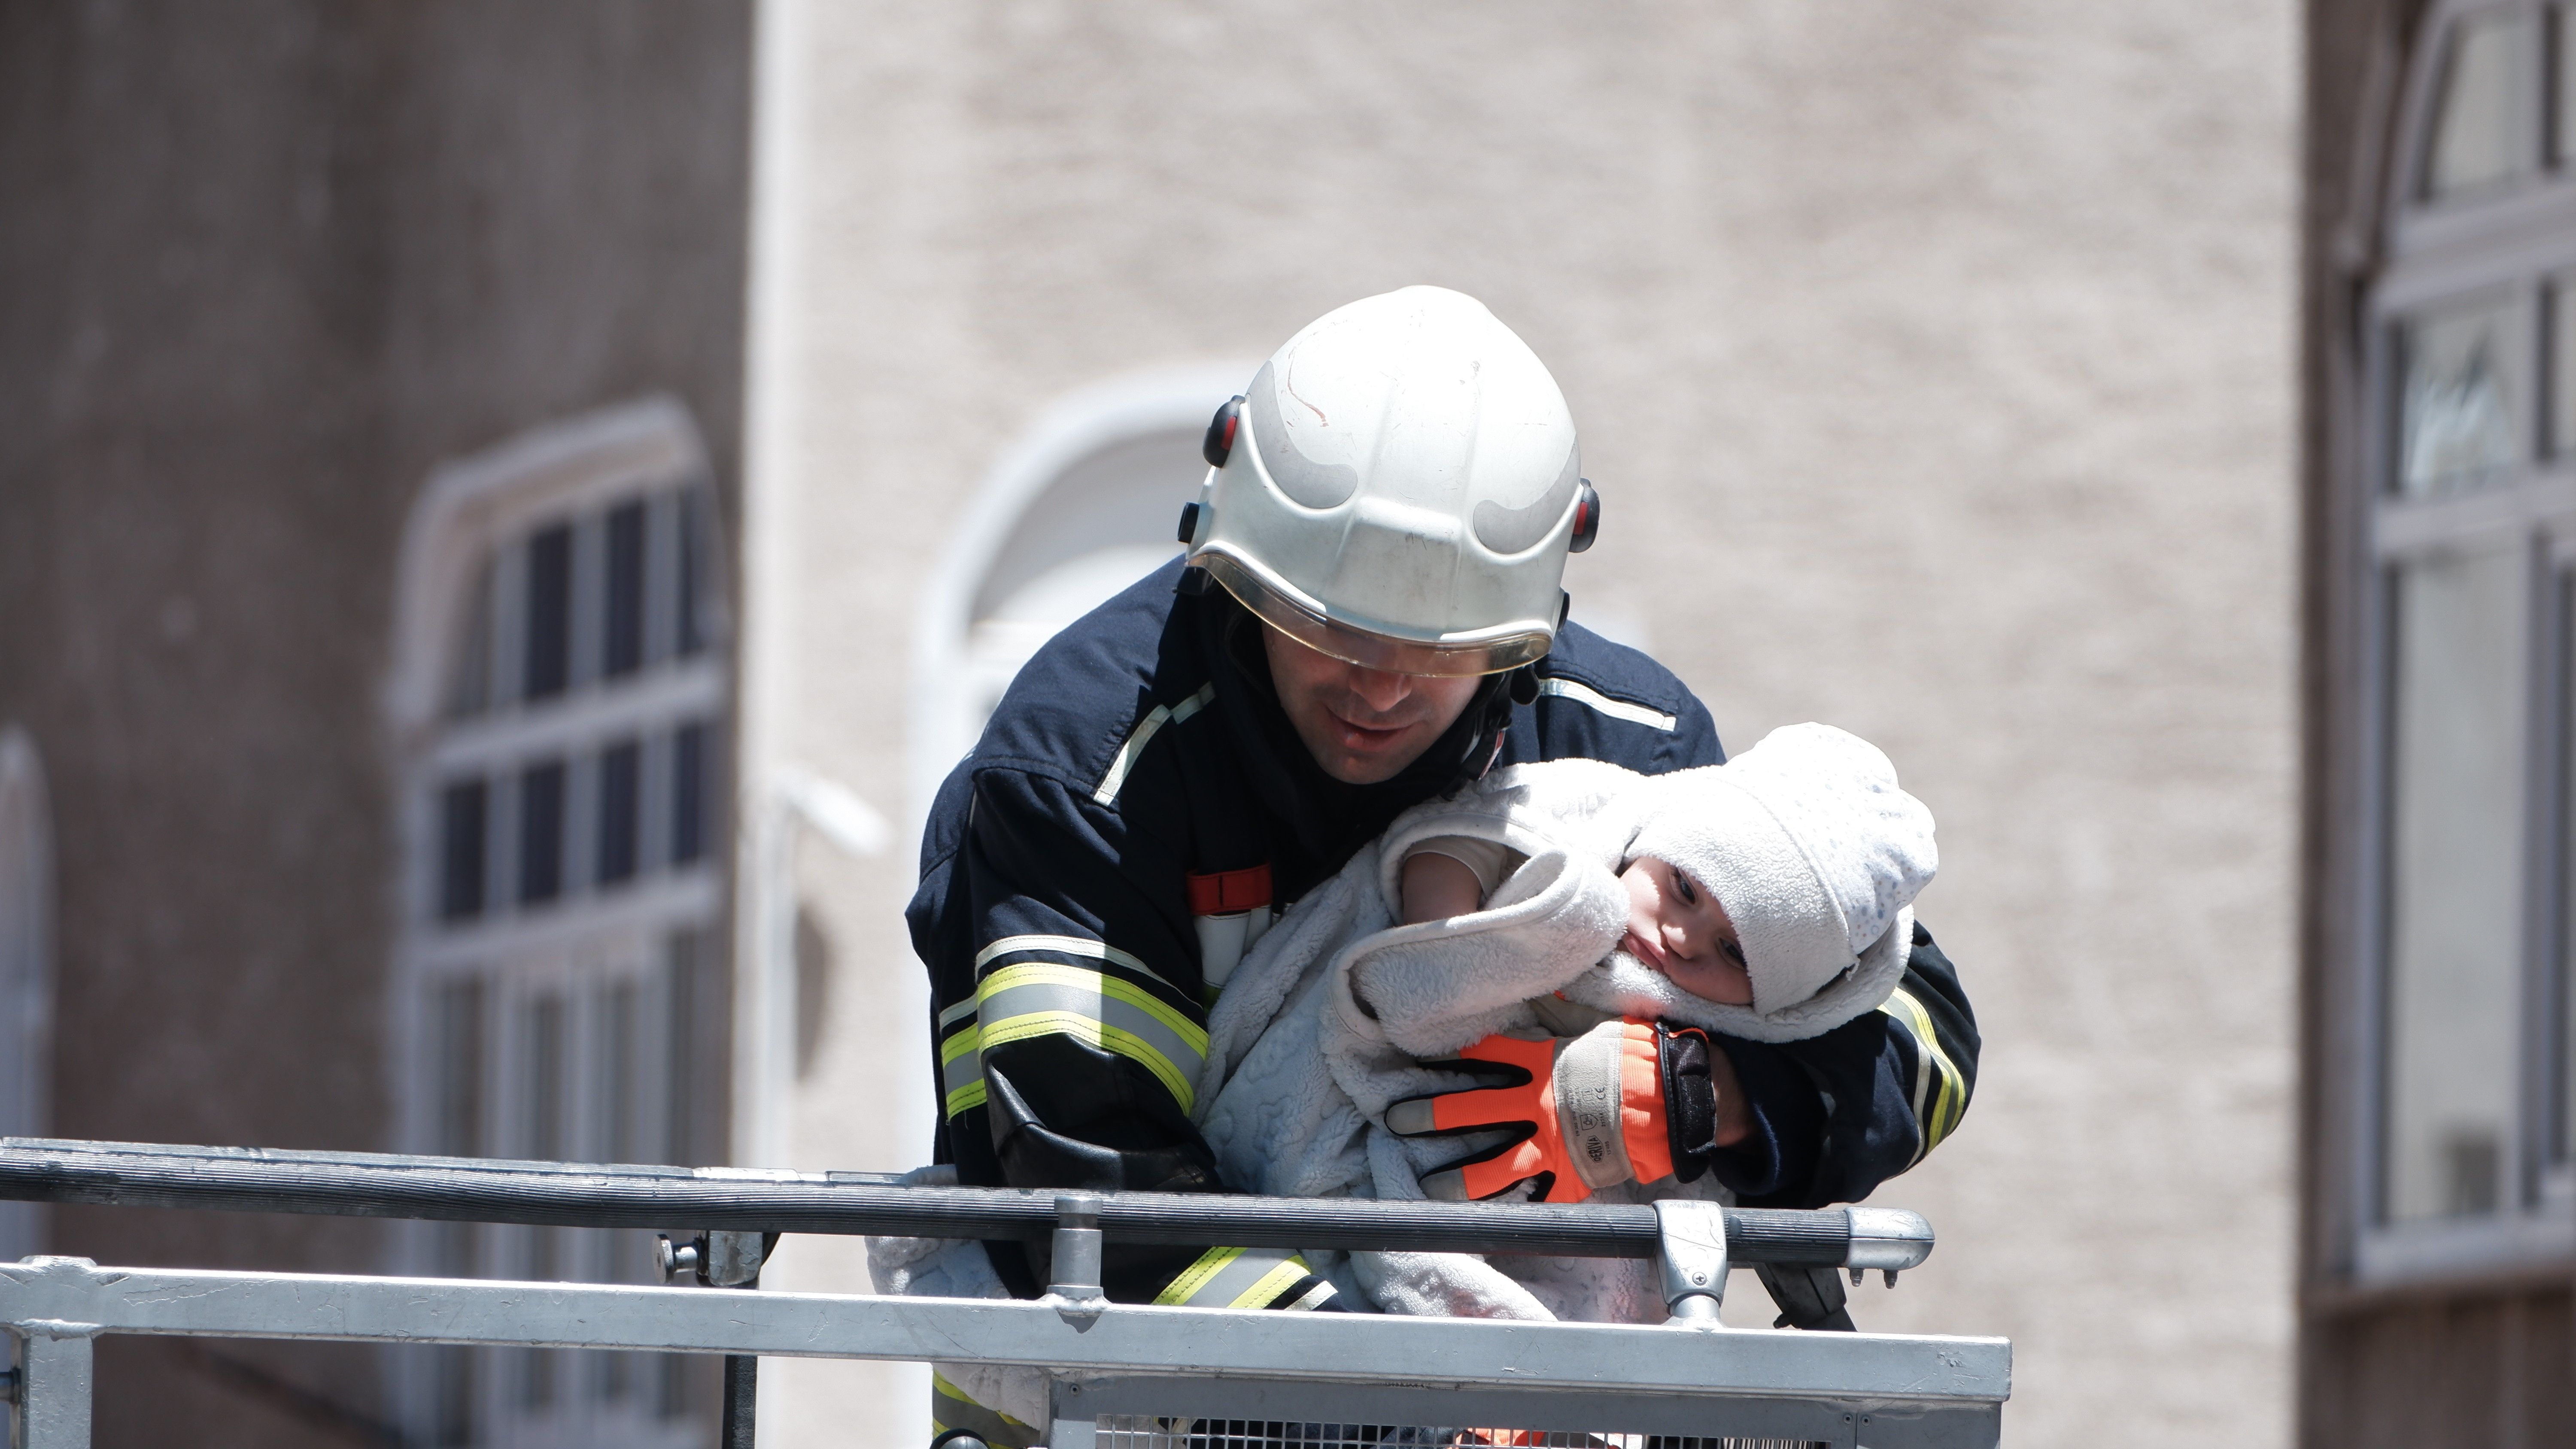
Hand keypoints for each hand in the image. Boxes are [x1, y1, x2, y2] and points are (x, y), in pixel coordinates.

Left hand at [1384, 1021, 1674, 1201]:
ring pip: (1493, 1166)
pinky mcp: (1571, 1176)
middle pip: (1471, 1111)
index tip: (1420, 1059)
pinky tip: (1487, 1222)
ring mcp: (1551, 1145)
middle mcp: (1536, 1106)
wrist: (1674, 1102)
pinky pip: (1537, 1198)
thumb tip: (1547, 982)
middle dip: (1430, 1116)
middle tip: (1396, 1120)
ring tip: (1427, 1186)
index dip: (1452, 1058)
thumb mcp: (1595, 1025)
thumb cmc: (1637, 1057)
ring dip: (1458, 1178)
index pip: (1487, 1056)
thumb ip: (1563, 1014)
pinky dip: (1514, 1210)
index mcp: (1541, 1065)